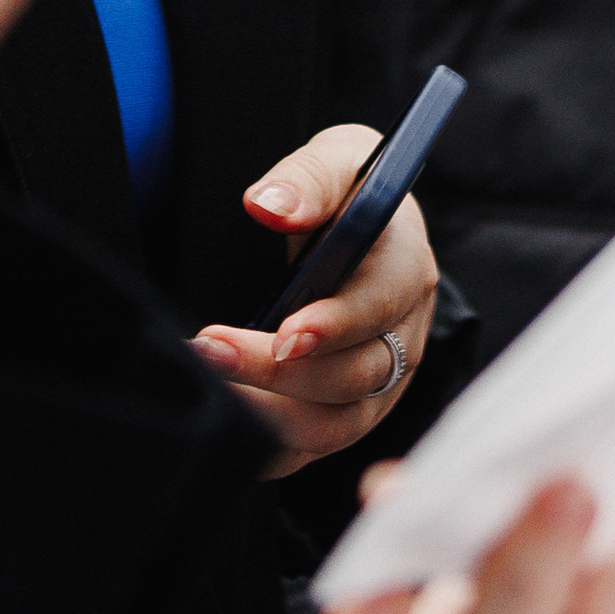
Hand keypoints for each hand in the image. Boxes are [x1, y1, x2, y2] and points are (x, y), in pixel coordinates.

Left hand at [190, 125, 438, 470]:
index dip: (334, 326)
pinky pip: (312, 450)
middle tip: (209, 347)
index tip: (286, 333)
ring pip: (335, 425)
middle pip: (353, 376)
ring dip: (269, 413)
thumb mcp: (339, 162)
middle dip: (278, 369)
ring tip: (208, 384)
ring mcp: (378, 388)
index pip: (378, 309)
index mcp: (406, 273)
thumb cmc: (350, 195)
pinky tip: (225, 427)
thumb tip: (269, 204)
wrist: (366, 232)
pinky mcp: (347, 416)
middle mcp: (402, 340)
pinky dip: (271, 450)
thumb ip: (307, 180)